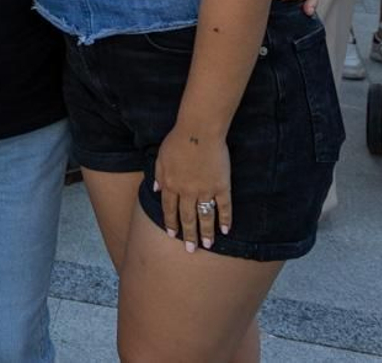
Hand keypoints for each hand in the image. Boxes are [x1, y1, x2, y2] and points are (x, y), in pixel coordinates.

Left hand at [154, 127, 230, 251]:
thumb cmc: (177, 140)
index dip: (171, 223)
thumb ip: (158, 175)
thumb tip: (156, 189)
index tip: (172, 235)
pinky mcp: (222, 186)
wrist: (198, 131)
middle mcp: (187, 191)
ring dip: (206, 233)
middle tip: (191, 250)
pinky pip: (224, 207)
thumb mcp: (160, 157)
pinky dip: (225, 219)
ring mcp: (205, 190)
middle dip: (188, 235)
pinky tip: (226, 230)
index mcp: (170, 184)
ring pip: (205, 216)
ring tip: (207, 245)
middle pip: (187, 217)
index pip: (169, 209)